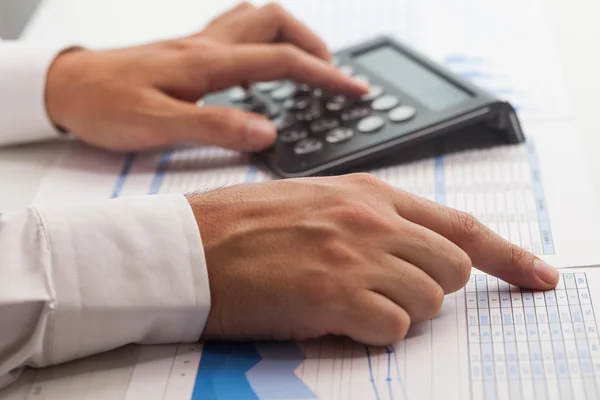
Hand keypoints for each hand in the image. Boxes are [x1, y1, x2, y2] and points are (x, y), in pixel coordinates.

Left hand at [44, 2, 366, 151]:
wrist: (65, 87)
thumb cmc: (105, 105)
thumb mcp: (159, 125)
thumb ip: (216, 127)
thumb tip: (268, 130)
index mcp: (208, 63)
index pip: (282, 61)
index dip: (325, 75)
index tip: (354, 91)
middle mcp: (207, 45)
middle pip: (276, 22)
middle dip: (314, 45)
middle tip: (332, 75)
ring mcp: (198, 44)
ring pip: (258, 20)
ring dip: (290, 37)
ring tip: (307, 66)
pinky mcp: (188, 51)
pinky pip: (237, 33)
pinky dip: (262, 43)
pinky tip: (261, 69)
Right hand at [187, 173, 558, 344]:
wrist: (192, 244)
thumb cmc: (248, 225)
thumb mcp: (320, 201)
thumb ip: (374, 219)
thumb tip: (417, 251)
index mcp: (370, 194)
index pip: (462, 226)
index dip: (510, 256)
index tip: (539, 276)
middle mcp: (372, 220)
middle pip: (453, 269)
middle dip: (430, 288)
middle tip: (384, 291)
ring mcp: (355, 256)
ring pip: (428, 301)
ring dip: (397, 310)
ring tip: (348, 301)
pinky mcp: (334, 296)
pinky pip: (393, 327)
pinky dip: (370, 331)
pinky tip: (332, 317)